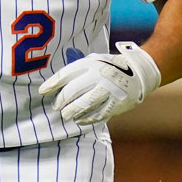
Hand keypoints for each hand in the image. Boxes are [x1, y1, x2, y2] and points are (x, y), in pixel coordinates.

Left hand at [39, 41, 161, 123]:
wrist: (138, 71)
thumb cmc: (109, 66)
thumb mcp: (92, 61)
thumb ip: (76, 69)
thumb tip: (53, 83)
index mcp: (90, 64)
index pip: (65, 74)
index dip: (52, 84)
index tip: (42, 91)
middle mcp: (99, 76)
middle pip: (73, 91)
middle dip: (61, 101)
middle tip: (56, 106)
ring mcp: (109, 89)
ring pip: (85, 104)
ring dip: (72, 111)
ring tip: (66, 115)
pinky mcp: (118, 102)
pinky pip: (100, 114)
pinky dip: (87, 119)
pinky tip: (79, 120)